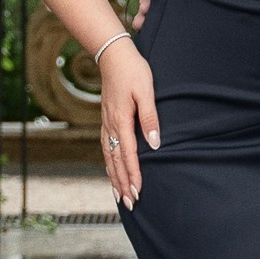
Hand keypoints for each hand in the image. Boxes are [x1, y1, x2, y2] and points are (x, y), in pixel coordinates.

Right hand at [99, 34, 159, 207]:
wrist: (113, 55)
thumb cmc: (134, 71)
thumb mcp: (147, 91)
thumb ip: (150, 118)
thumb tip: (155, 144)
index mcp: (121, 120)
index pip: (128, 154)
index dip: (133, 175)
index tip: (137, 192)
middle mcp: (111, 125)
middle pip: (115, 161)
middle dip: (122, 183)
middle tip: (129, 203)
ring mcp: (106, 123)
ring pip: (108, 156)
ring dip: (114, 177)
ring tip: (118, 195)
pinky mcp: (106, 119)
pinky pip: (105, 147)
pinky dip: (108, 163)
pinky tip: (111, 170)